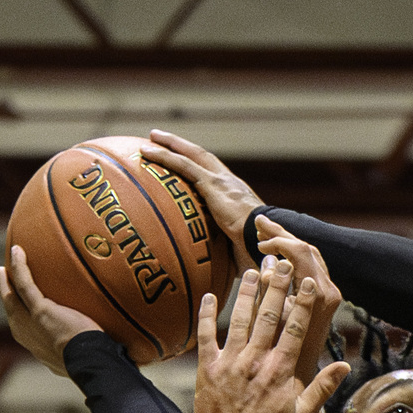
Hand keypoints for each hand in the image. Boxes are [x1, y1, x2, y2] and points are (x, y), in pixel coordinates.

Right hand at [0, 245, 101, 375]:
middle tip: (4, 279)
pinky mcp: (39, 310)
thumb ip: (88, 345)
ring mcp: (30, 323)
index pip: (26, 329)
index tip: (24, 306)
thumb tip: (109, 342)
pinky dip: (19, 266)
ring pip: (13, 296)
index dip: (23, 316)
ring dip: (7, 280)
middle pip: (13, 311)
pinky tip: (17, 250)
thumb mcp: (87, 356)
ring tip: (5, 266)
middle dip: (8, 296)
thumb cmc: (96, 362)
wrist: (91, 363)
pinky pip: (24, 283)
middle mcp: (28, 337)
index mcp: (39, 349)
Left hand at [140, 131, 263, 273]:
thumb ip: (222, 255)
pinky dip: (164, 156)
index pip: (215, 176)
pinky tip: (147, 151)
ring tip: (150, 138)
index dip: (199, 167)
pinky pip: (184, 166)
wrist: (266, 243)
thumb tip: (210, 274)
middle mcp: (229, 183)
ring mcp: (222, 182)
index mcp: (236, 197)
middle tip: (160, 139)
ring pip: (192, 155)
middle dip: (182, 146)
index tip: (185, 162)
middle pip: (202, 157)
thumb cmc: (257, 254)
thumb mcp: (237, 252)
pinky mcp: (213, 185)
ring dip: (171, 145)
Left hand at [193, 259, 348, 412]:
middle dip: (276, 286)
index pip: (295, 328)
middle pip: (268, 315)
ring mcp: (230, 362)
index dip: (302, 302)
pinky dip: (207, 314)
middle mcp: (255, 360)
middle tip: (281, 264)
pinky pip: (206, 335)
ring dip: (247, 293)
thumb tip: (344, 366)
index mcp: (280, 369)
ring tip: (252, 270)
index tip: (308, 282)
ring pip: (239, 319)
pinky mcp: (207, 368)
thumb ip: (322, 388)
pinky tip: (211, 295)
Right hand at [249, 219, 342, 387]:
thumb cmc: (282, 361)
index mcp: (320, 298)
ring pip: (308, 255)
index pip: (301, 254)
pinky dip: (289, 256)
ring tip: (261, 231)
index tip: (258, 243)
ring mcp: (326, 294)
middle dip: (281, 233)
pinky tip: (269, 253)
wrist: (301, 384)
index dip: (278, 242)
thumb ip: (271, 296)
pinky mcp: (321, 298)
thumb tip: (267, 265)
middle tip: (257, 222)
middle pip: (306, 249)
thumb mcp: (274, 331)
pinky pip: (307, 267)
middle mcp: (328, 293)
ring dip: (285, 241)